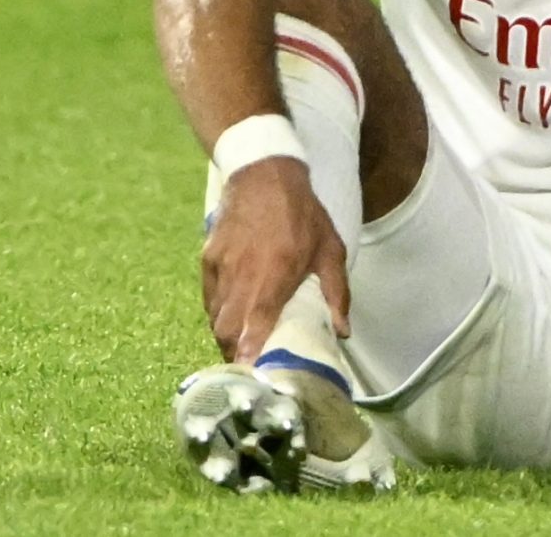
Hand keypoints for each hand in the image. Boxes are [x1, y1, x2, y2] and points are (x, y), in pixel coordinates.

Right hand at [201, 156, 349, 362]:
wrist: (264, 175)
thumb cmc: (304, 214)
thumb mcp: (331, 249)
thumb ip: (337, 292)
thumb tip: (343, 332)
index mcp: (275, 274)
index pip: (255, 323)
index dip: (248, 353)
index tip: (249, 375)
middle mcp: (243, 274)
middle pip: (225, 329)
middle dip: (233, 354)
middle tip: (248, 366)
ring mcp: (221, 267)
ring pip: (215, 316)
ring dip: (226, 335)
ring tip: (241, 346)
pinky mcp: (208, 260)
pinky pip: (209, 298)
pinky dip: (218, 312)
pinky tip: (233, 315)